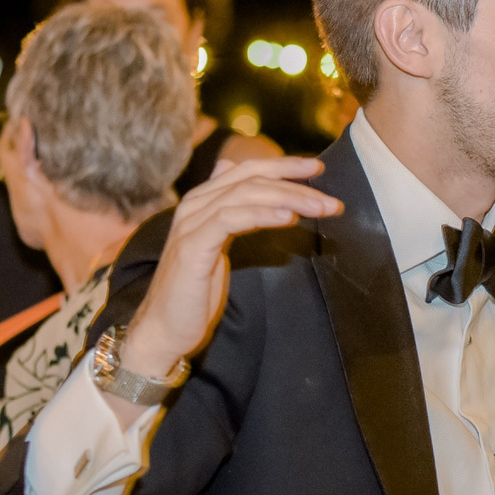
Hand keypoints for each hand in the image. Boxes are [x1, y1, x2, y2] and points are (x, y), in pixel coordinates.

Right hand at [117, 158, 342, 385]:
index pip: (246, 171)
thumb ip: (229, 213)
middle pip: (250, 179)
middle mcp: (194, 206)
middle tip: (330, 198)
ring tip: (320, 208)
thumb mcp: (216, 246)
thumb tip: (236, 180)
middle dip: (294, 183)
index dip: (283, 166)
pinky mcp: (192, 246)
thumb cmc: (194, 293)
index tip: (317, 170)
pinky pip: (231, 219)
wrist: (164, 329)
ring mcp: (191, 224)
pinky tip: (288, 218)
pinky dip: (262, 215)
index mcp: (202, 202)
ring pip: (245, 195)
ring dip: (288, 199)